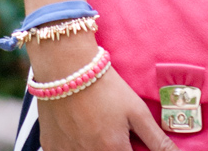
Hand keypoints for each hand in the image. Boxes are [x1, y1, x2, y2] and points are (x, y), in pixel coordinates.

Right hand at [37, 67, 179, 150]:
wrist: (66, 65)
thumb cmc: (105, 85)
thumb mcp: (136, 110)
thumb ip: (157, 140)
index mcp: (112, 150)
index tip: (131, 143)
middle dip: (115, 148)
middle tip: (114, 132)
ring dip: (96, 148)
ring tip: (97, 129)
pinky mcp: (50, 145)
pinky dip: (75, 147)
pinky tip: (80, 132)